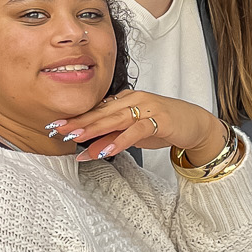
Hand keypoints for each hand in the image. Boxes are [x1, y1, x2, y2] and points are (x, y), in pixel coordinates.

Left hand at [48, 92, 226, 163]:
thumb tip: (86, 152)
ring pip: (115, 119)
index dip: (77, 118)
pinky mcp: (160, 119)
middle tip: (59, 130)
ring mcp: (147, 107)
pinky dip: (120, 141)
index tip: (56, 125)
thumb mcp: (133, 135)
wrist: (195, 124)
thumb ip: (111, 139)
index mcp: (126, 99)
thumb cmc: (164, 126)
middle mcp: (134, 99)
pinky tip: (107, 151)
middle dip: (79, 122)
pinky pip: (136, 130)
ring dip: (94, 129)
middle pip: (101, 112)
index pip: (97, 109)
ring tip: (76, 139)